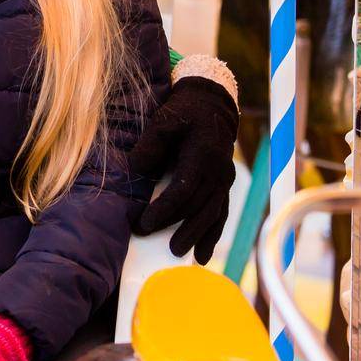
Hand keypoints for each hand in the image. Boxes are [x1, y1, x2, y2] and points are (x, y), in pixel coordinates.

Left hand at [129, 76, 238, 263]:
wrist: (212, 104)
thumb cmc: (183, 112)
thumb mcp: (163, 120)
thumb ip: (150, 144)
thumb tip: (135, 170)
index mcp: (202, 156)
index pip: (182, 190)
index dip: (164, 210)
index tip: (144, 224)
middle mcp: (218, 172)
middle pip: (197, 207)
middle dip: (176, 227)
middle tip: (155, 244)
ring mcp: (224, 180)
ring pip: (212, 214)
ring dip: (198, 237)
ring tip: (183, 256)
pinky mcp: (224, 186)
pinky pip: (220, 214)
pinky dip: (213, 235)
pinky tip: (203, 254)